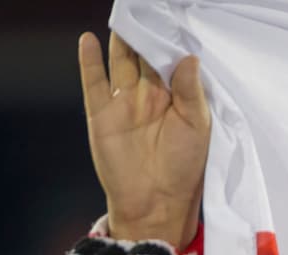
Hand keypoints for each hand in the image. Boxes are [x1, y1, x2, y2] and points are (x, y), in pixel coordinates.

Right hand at [78, 32, 210, 247]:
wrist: (156, 203)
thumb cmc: (185, 167)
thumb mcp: (197, 127)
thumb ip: (191, 92)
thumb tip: (190, 56)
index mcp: (176, 98)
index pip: (171, 60)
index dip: (169, 39)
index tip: (170, 14)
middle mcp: (149, 95)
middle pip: (144, 55)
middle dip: (144, 31)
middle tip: (145, 7)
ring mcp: (124, 103)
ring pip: (121, 62)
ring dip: (121, 39)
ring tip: (124, 14)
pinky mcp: (102, 114)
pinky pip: (94, 82)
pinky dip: (90, 61)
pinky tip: (90, 40)